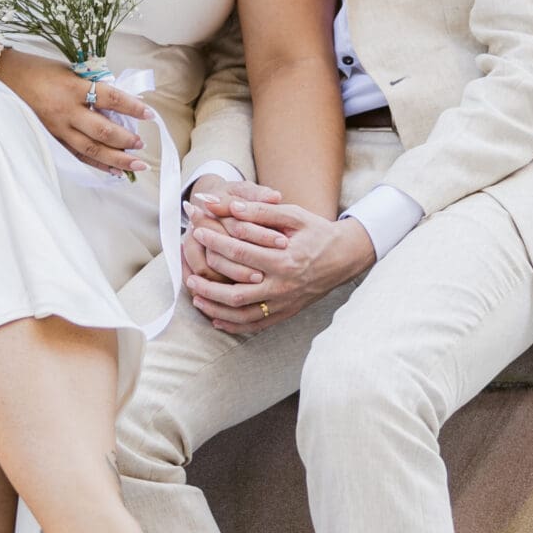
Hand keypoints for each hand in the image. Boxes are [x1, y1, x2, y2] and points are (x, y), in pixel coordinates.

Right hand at [0, 52, 149, 176]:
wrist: (3, 78)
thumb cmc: (38, 70)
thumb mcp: (69, 71)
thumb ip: (92, 86)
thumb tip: (118, 102)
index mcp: (73, 86)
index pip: (110, 98)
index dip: (132, 107)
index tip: (149, 114)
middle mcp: (66, 110)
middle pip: (103, 130)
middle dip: (126, 140)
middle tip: (141, 145)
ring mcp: (58, 128)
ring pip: (91, 149)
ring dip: (116, 159)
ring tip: (136, 165)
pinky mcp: (51, 138)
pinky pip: (77, 155)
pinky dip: (97, 164)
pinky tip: (113, 171)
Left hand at [185, 201, 373, 333]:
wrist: (344, 257)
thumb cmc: (316, 232)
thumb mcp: (293, 215)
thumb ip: (260, 211)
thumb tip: (230, 206)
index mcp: (284, 259)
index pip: (239, 253)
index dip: (214, 242)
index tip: (197, 232)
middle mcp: (283, 285)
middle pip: (235, 290)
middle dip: (207, 282)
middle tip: (188, 272)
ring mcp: (284, 303)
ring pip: (241, 314)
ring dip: (215, 307)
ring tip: (196, 296)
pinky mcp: (286, 313)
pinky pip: (255, 326)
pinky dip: (233, 325)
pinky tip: (216, 319)